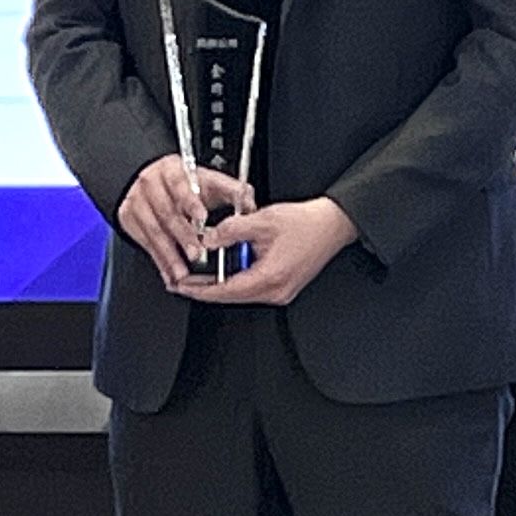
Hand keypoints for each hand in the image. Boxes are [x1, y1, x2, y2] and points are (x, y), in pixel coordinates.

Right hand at [115, 155, 225, 281]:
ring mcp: (137, 202)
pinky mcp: (128, 218)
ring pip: (153, 231)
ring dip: (169, 254)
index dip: (191, 202)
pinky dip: (158, 260)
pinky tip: (169, 273)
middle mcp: (151, 184)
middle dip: (183, 236)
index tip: (202, 217)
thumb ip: (231, 190)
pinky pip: (145, 243)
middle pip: (167, 212)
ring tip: (183, 271)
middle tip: (197, 253)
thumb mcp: (209, 180)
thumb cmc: (185, 183)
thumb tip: (248, 203)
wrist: (152, 181)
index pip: (180, 185)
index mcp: (172, 170)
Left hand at [184, 194, 360, 306]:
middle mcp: (276, 291)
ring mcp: (281, 291)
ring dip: (221, 282)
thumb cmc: (308, 223)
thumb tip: (209, 240)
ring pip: (241, 292)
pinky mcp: (284, 286)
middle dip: (205, 287)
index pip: (225, 291)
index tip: (181, 285)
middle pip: (231, 295)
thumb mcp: (262, 220)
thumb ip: (231, 230)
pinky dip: (237, 277)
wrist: (334, 224)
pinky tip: (229, 265)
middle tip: (183, 278)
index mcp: (270, 277)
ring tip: (203, 270)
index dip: (199, 289)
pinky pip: (252, 287)